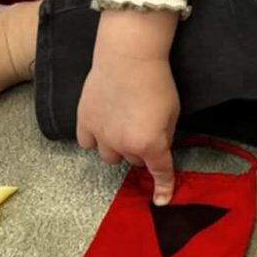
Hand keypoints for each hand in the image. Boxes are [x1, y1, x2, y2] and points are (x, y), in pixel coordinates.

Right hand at [76, 11, 180, 204]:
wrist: (129, 55)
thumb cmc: (157, 80)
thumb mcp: (173, 112)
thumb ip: (165, 136)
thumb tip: (157, 149)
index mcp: (150, 145)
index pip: (160, 173)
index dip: (164, 188)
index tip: (162, 200)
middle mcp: (124, 146)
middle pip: (134, 161)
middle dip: (140, 149)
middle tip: (144, 124)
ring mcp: (101, 135)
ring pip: (110, 156)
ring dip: (118, 146)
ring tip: (122, 123)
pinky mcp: (84, 121)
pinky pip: (88, 143)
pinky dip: (96, 138)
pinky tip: (102, 124)